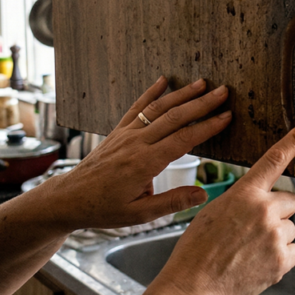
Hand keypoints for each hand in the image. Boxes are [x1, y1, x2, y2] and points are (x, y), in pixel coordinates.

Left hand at [37, 76, 232, 231]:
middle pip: (175, 117)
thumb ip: (172, 203)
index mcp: (145, 164)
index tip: (226, 116)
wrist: (68, 199)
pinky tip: (163, 80)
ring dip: (182, 94)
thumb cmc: (103, 208)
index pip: (183, 140)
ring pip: (157, 108)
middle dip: (201, 103)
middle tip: (223, 92)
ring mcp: (126, 134)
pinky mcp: (118, 131)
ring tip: (202, 83)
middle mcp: (136, 143)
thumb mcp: (139, 214)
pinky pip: (136, 107)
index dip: (207, 127)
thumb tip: (202, 195)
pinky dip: (150, 92)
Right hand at [153, 122, 294, 294]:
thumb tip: (263, 205)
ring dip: (277, 237)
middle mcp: (264, 210)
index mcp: (244, 194)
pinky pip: (294, 250)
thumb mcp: (214, 212)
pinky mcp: (283, 259)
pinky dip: (281, 257)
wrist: (195, 288)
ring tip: (250, 251)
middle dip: (278, 212)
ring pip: (290, 228)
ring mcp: (276, 235)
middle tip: (254, 230)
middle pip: (289, 201)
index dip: (294, 141)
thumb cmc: (198, 251)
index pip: (274, 160)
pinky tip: (258, 263)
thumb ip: (243, 202)